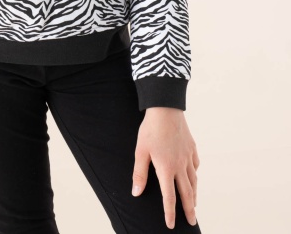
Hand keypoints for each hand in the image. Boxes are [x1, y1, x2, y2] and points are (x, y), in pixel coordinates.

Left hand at [132, 107, 199, 228]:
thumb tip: (136, 193)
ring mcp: (188, 156)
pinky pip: (195, 165)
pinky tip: (193, 175)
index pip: (169, 197)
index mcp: (166, 169)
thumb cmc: (150, 129)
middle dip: (189, 210)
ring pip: (194, 180)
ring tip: (194, 204)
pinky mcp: (192, 147)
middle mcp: (180, 165)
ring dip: (194, 195)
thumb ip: (139, 174)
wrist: (166, 108)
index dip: (169, 212)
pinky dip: (195, 174)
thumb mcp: (140, 151)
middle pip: (186, 193)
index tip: (170, 225)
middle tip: (192, 222)